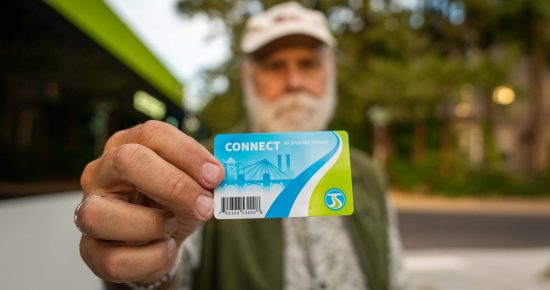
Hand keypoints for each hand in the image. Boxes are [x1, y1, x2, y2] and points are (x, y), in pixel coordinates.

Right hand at [77, 120, 223, 284]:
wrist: (159, 241)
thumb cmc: (174, 204)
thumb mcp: (194, 186)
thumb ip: (207, 179)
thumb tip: (226, 178)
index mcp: (128, 145)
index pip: (153, 134)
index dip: (188, 153)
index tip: (217, 175)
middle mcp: (101, 172)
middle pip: (127, 161)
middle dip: (174, 185)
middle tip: (205, 205)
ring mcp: (87, 209)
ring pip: (101, 215)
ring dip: (152, 224)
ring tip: (172, 227)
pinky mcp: (89, 249)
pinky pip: (114, 259)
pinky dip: (151, 258)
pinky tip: (164, 248)